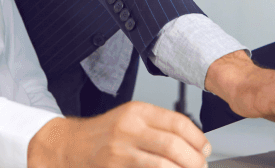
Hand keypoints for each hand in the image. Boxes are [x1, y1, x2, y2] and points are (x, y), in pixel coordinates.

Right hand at [27, 102, 209, 167]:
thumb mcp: (131, 120)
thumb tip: (194, 144)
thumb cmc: (103, 135)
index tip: (206, 151)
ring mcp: (120, 151)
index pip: (179, 122)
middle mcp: (129, 128)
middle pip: (174, 145)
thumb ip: (158, 127)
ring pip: (163, 164)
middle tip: (200, 167)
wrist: (68, 146)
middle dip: (194, 161)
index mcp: (137, 111)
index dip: (198, 140)